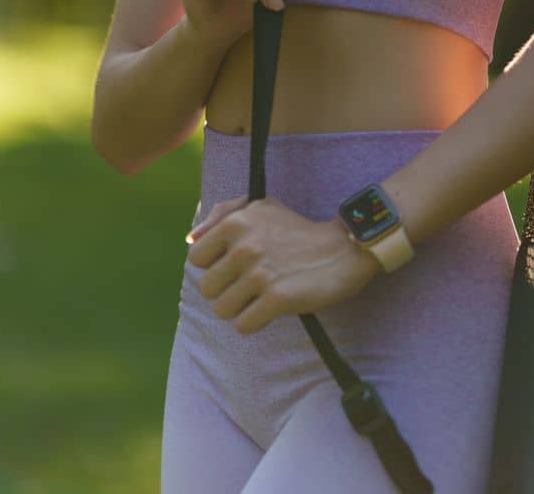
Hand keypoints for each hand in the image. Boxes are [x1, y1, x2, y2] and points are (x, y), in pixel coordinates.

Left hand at [185, 194, 381, 334]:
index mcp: (237, 222)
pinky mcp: (277, 299)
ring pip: (222, 310)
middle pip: (206, 289)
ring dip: (240, 308)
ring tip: (261, 296)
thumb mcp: (261, 207)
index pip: (196, 258)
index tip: (234, 265)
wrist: (342, 249)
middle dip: (226, 290)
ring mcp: (260, 273)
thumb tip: (191, 238)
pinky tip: (271, 308)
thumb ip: (223, 214)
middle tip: (251, 284)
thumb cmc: (297, 230)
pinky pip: (243, 325)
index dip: (214, 265)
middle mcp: (244, 246)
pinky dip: (255, 322)